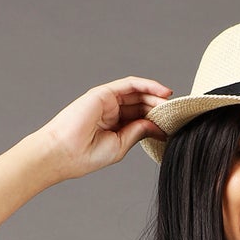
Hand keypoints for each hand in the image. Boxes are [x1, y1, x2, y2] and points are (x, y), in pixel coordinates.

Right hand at [40, 77, 173, 179]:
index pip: (140, 119)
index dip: (157, 120)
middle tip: (175, 113)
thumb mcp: (120, 145)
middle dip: (159, 107)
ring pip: (137, 93)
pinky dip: (146, 85)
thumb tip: (157, 126)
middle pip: (141, 105)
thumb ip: (138, 132)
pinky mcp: (104, 93)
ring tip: (171, 103)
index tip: (172, 126)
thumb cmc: (87, 155)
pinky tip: (161, 91)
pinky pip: (129, 84)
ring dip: (156, 96)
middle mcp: (111, 112)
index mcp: (114, 127)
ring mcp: (107, 101)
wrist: (64, 153)